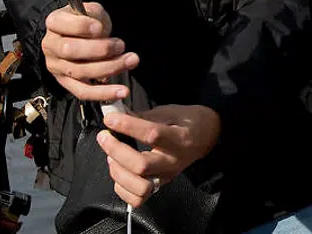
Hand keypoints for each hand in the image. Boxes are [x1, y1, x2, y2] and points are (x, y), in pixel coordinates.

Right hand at [41, 2, 136, 102]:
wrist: (76, 35)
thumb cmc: (86, 21)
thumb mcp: (91, 11)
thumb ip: (96, 19)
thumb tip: (102, 36)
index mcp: (54, 23)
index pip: (63, 25)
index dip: (82, 27)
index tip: (99, 28)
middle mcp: (51, 45)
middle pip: (70, 51)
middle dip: (100, 49)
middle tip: (120, 45)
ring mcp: (57, 66)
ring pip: (80, 72)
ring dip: (109, 68)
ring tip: (130, 61)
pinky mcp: (66, 83)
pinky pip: (83, 92)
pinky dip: (103, 93)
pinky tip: (121, 91)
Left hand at [97, 105, 220, 206]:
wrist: (207, 136)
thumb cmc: (187, 121)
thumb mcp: (170, 111)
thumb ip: (144, 116)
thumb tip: (118, 114)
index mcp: (179, 138)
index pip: (151, 134)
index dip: (127, 126)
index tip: (110, 118)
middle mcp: (173, 161)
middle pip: (141, 165)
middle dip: (116, 151)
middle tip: (104, 137)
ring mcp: (167, 176)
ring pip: (139, 186)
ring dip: (119, 172)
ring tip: (111, 156)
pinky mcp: (161, 185)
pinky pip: (139, 198)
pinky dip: (122, 188)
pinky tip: (119, 171)